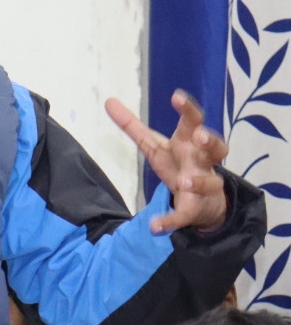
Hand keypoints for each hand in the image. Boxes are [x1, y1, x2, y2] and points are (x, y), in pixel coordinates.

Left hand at [105, 90, 227, 233]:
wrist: (202, 202)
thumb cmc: (179, 164)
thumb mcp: (153, 145)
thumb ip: (132, 125)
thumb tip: (108, 101)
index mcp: (189, 144)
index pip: (194, 122)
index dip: (188, 110)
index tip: (177, 97)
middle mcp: (202, 163)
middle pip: (216, 148)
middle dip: (210, 141)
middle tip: (199, 136)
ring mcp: (203, 187)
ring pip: (209, 182)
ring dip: (198, 181)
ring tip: (183, 181)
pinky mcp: (194, 210)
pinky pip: (184, 216)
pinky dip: (170, 222)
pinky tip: (155, 227)